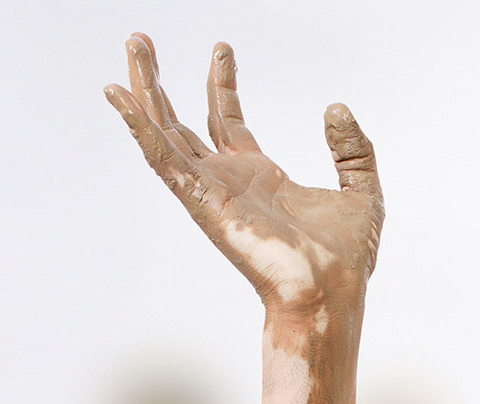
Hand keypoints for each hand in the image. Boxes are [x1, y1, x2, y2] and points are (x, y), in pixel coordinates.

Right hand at [103, 34, 383, 318]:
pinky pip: (161, 158)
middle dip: (160, 80)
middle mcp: (227, 180)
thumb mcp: (361, 189)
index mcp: (259, 175)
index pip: (227, 119)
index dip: (221, 82)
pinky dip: (139, 126)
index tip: (221, 49)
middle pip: (182, 120)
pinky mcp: (201, 200)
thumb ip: (352, 148)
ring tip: (133, 45)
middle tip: (142, 39)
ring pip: (164, 130)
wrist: (332, 289)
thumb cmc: (345, 257)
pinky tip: (118, 95)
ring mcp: (210, 189)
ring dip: (144, 89)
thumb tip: (336, 108)